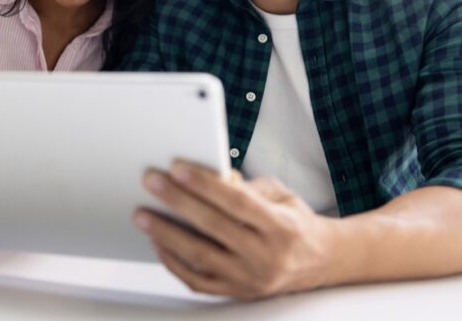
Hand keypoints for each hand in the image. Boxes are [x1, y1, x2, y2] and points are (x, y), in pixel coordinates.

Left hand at [133, 161, 338, 299]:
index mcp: (281, 227)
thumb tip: (209, 176)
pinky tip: (159, 243)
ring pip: (200, 257)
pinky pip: (198, 282)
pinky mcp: (237, 293)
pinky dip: (174, 263)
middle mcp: (266, 256)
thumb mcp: (280, 194)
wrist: (318, 262)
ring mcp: (250, 279)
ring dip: (166, 234)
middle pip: (213, 226)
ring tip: (143, 215)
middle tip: (152, 183)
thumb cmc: (294, 222)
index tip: (177, 169)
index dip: (205, 185)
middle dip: (178, 202)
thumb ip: (245, 186)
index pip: (237, 202)